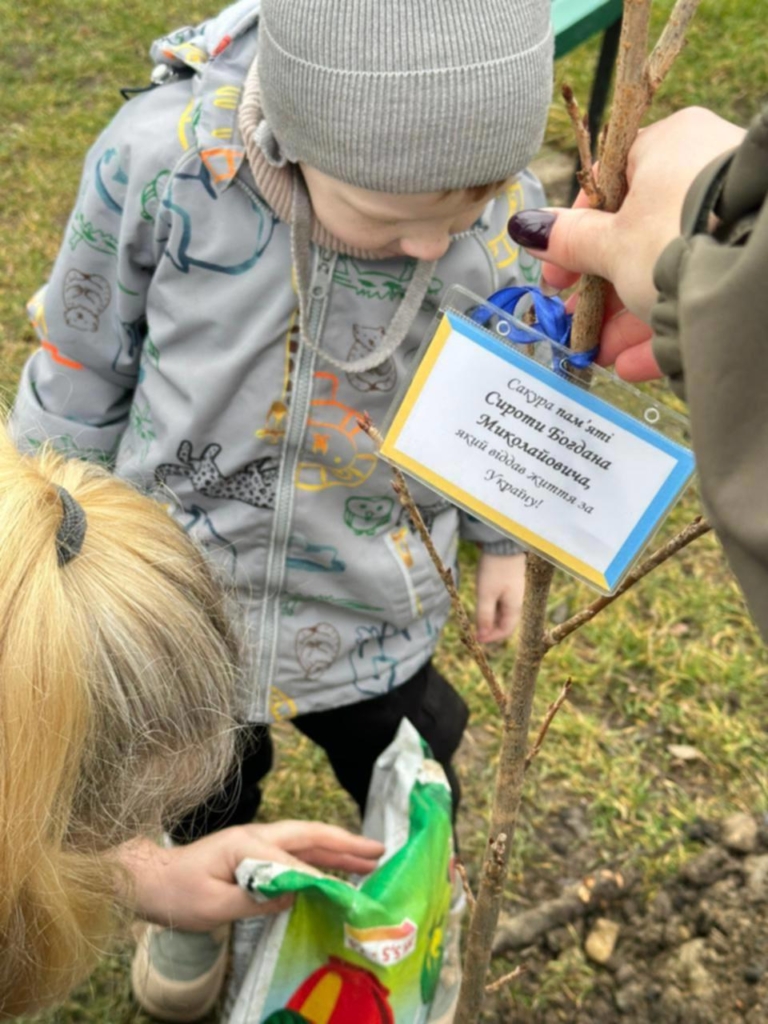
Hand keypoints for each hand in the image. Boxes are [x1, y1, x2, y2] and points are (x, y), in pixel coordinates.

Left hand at [118, 822, 384, 930]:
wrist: (152, 882)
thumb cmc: (179, 894)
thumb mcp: (215, 906)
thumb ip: (256, 899)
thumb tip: (295, 895)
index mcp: (248, 844)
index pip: (294, 857)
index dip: (324, 871)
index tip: (352, 882)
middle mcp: (258, 836)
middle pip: (310, 836)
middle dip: (346, 843)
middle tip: (379, 851)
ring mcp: (257, 842)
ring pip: (306, 842)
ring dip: (338, 849)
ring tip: (369, 858)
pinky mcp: (255, 854)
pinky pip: (296, 853)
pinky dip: (321, 858)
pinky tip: (337, 868)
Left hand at [475, 551, 525, 642]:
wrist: (502, 544)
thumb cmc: (495, 569)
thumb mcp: (486, 594)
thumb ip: (485, 616)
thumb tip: (482, 636)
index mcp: (515, 607)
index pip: (505, 631)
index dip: (491, 637)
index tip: (475, 638)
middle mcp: (518, 601)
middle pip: (504, 622)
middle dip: (489, 628)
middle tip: (473, 628)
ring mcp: (515, 592)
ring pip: (502, 612)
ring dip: (489, 617)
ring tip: (475, 615)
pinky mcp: (510, 583)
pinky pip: (501, 601)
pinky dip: (491, 606)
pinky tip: (482, 601)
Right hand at [508, 108, 744, 380]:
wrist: (753, 274)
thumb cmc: (675, 237)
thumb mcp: (610, 245)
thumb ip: (569, 239)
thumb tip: (526, 227)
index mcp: (670, 145)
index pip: (610, 183)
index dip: (577, 232)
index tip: (558, 273)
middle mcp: (703, 171)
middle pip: (636, 236)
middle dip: (602, 288)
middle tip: (578, 320)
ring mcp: (727, 217)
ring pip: (665, 269)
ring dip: (626, 317)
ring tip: (601, 353)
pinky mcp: (740, 261)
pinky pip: (695, 291)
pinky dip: (662, 326)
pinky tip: (633, 362)